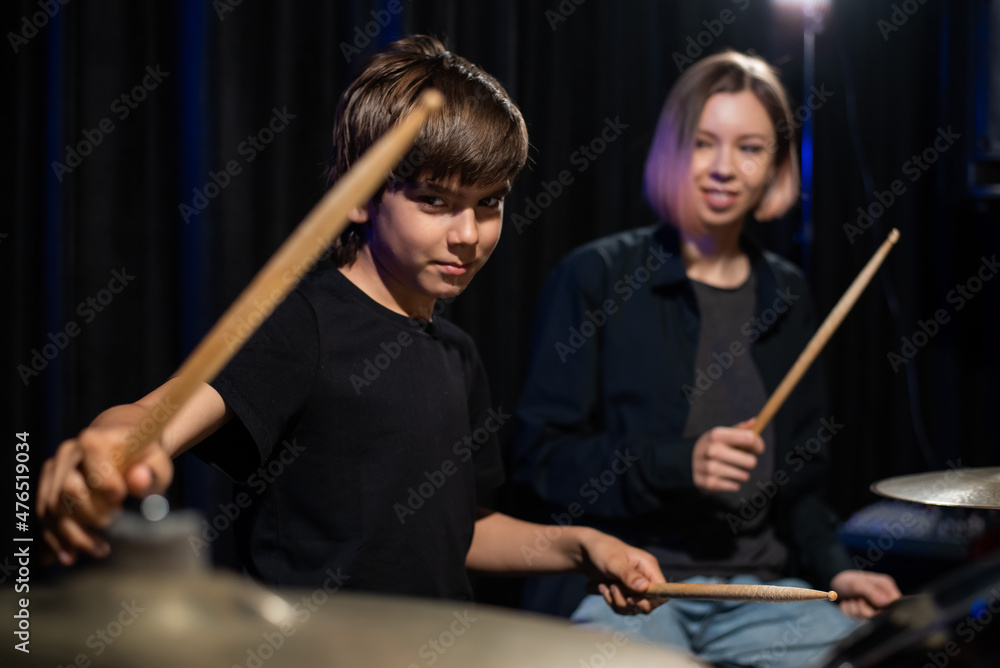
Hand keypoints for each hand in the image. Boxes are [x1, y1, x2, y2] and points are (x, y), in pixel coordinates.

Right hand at [37, 414, 172, 565]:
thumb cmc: (144, 457)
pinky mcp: (48, 486)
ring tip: (99, 549)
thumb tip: (139, 480)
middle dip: (90, 515)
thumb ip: (153, 471)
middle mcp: (69, 453)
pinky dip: (56, 539)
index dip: (106, 488)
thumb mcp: (157, 462)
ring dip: (73, 535)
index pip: (93, 468)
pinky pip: (44, 516)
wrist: (123, 447)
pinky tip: (71, 555)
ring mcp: (55, 470)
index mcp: (96, 440)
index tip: (121, 501)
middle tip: (113, 522)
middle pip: (68, 491)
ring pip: (51, 508)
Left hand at [578, 529, 666, 614]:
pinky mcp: (625, 593)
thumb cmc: (601, 551)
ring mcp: (635, 587)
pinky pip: (623, 607)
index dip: (652, 601)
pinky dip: (611, 601)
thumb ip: (628, 575)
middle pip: (648, 604)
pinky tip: (601, 587)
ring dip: (616, 601)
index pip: (662, 590)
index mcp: (648, 566)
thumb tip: (644, 587)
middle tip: (613, 588)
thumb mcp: (614, 562)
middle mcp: (645, 578)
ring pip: (633, 608)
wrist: (585, 552)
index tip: (632, 600)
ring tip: (604, 586)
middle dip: (627, 602)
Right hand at [691, 419, 764, 492]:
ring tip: (732, 470)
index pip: (749, 438)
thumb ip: (739, 429)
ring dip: (742, 474)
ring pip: (743, 475)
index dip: (758, 444)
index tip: (757, 448)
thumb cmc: (712, 446)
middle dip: (750, 462)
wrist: (687, 463)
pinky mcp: (708, 483)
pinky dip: (733, 484)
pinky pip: (735, 486)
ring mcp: (709, 467)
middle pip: (750, 461)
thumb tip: (754, 421)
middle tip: (745, 461)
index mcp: (716, 434)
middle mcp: (712, 450)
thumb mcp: (721, 435)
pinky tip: (725, 478)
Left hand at [830, 570, 900, 619]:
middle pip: (882, 615)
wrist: (834, 582)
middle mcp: (883, 598)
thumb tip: (886, 603)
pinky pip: (858, 619)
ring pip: (869, 619)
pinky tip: (848, 603)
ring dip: (855, 610)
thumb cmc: (848, 580)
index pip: (896, 603)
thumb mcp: (858, 583)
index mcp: (886, 587)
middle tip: (858, 600)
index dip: (885, 609)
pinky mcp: (865, 612)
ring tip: (851, 600)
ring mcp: (874, 606)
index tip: (873, 608)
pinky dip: (850, 612)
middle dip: (865, 610)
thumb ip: (872, 592)